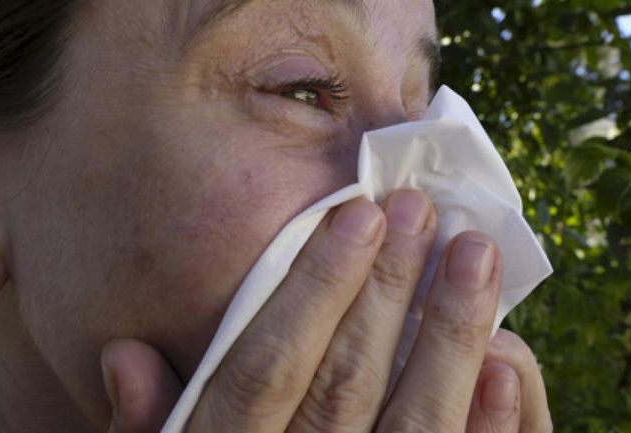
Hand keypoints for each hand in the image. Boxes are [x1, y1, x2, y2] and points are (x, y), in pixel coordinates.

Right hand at [101, 191, 552, 431]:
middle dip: (387, 291)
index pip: (266, 369)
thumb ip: (152, 429)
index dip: (312, 290)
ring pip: (413, 426)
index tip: (357, 214)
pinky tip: (506, 360)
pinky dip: (490, 426)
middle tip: (422, 209)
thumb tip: (123, 354)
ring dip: (449, 336)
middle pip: (344, 385)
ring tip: (475, 254)